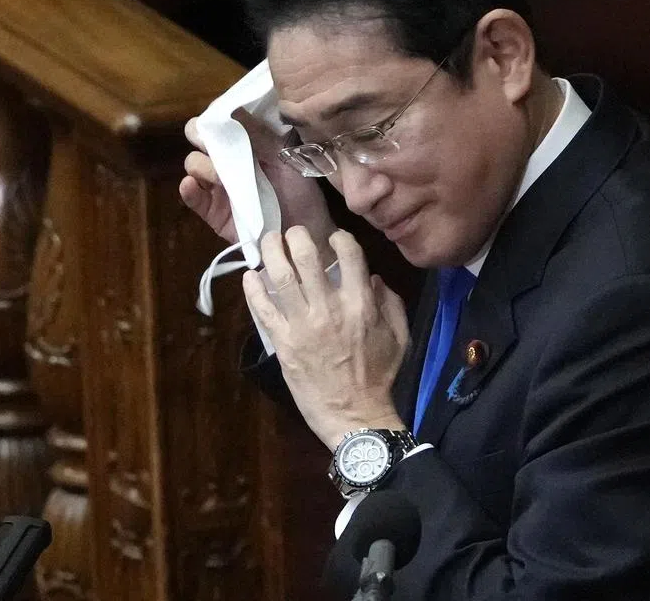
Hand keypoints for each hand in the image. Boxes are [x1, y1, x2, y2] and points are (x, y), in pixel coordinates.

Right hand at [179, 110, 336, 251]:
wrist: (305, 230)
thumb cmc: (299, 189)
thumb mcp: (285, 155)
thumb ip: (260, 134)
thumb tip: (235, 107)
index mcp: (243, 142)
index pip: (219, 120)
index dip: (215, 116)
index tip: (222, 116)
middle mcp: (226, 159)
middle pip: (197, 137)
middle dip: (200, 135)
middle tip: (211, 141)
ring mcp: (217, 185)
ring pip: (193, 164)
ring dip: (202, 164)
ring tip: (220, 175)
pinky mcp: (212, 211)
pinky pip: (192, 197)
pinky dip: (188, 189)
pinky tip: (192, 185)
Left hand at [242, 227, 409, 449]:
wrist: (355, 416)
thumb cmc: (379, 377)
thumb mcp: (399, 337)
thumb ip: (391, 302)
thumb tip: (373, 277)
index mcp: (360, 304)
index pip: (348, 254)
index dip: (339, 237)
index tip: (333, 237)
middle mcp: (329, 308)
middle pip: (306, 256)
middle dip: (296, 235)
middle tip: (291, 231)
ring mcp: (302, 324)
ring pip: (279, 276)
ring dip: (270, 251)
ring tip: (268, 241)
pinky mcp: (282, 342)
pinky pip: (262, 308)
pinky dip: (252, 288)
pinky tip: (250, 275)